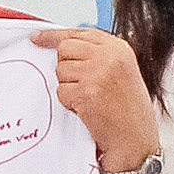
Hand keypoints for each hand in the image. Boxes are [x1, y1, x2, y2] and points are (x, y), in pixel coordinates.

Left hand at [33, 26, 158, 171]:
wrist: (135, 140)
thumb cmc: (129, 111)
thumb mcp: (123, 72)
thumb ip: (99, 55)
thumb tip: (66, 46)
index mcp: (119, 48)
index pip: (79, 33)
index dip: (55, 36)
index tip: (38, 37)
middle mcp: (109, 56)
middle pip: (65, 48)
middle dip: (66, 67)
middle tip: (82, 84)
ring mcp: (97, 73)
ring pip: (60, 70)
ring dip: (69, 87)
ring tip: (90, 99)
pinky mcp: (86, 92)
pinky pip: (61, 91)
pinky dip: (69, 103)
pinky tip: (87, 109)